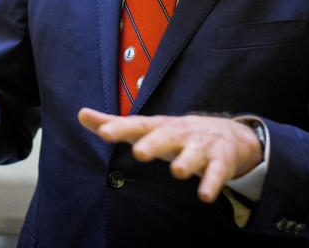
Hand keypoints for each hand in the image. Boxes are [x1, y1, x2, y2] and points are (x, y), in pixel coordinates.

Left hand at [77, 108, 262, 202]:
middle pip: (165, 137)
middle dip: (153, 143)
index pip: (137, 125)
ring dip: (186, 162)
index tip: (103, 133)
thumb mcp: (147, 128)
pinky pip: (217, 172)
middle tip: (139, 151)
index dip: (120, 128)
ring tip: (177, 172)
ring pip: (193, 154)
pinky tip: (205, 195)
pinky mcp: (220, 161)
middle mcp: (178, 134)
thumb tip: (80, 113)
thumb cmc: (175, 134)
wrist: (227, 133)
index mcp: (158, 126)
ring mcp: (201, 146)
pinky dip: (212, 182)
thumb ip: (114, 124)